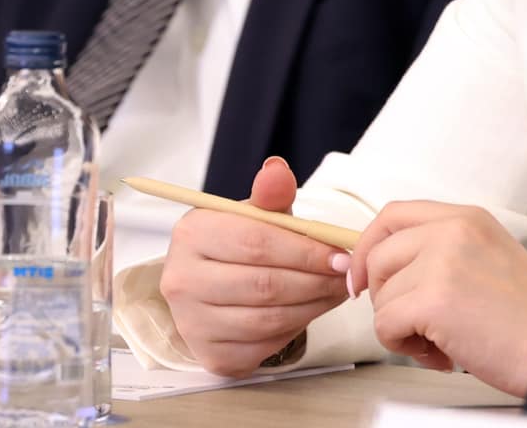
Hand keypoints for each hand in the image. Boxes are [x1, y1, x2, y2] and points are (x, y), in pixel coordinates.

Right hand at [160, 156, 350, 376]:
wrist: (208, 287)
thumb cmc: (236, 245)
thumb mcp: (252, 214)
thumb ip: (269, 195)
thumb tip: (277, 170)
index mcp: (191, 233)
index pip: (256, 242)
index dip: (305, 251)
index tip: (340, 256)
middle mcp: (182, 280)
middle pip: (263, 284)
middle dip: (314, 281)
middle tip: (345, 278)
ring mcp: (192, 322)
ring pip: (267, 319)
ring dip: (311, 307)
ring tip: (334, 292)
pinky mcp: (211, 355)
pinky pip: (264, 346)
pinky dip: (294, 330)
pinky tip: (308, 312)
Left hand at [349, 201, 526, 397]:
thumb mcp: (486, 256)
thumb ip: (442, 249)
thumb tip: (382, 264)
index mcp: (465, 217)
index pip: (393, 215)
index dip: (369, 246)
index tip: (364, 278)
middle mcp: (451, 230)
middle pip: (378, 255)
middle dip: (382, 296)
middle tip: (412, 323)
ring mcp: (441, 262)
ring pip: (381, 296)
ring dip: (400, 327)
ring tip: (437, 342)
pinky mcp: (434, 300)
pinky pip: (386, 324)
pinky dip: (401, 345)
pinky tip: (438, 355)